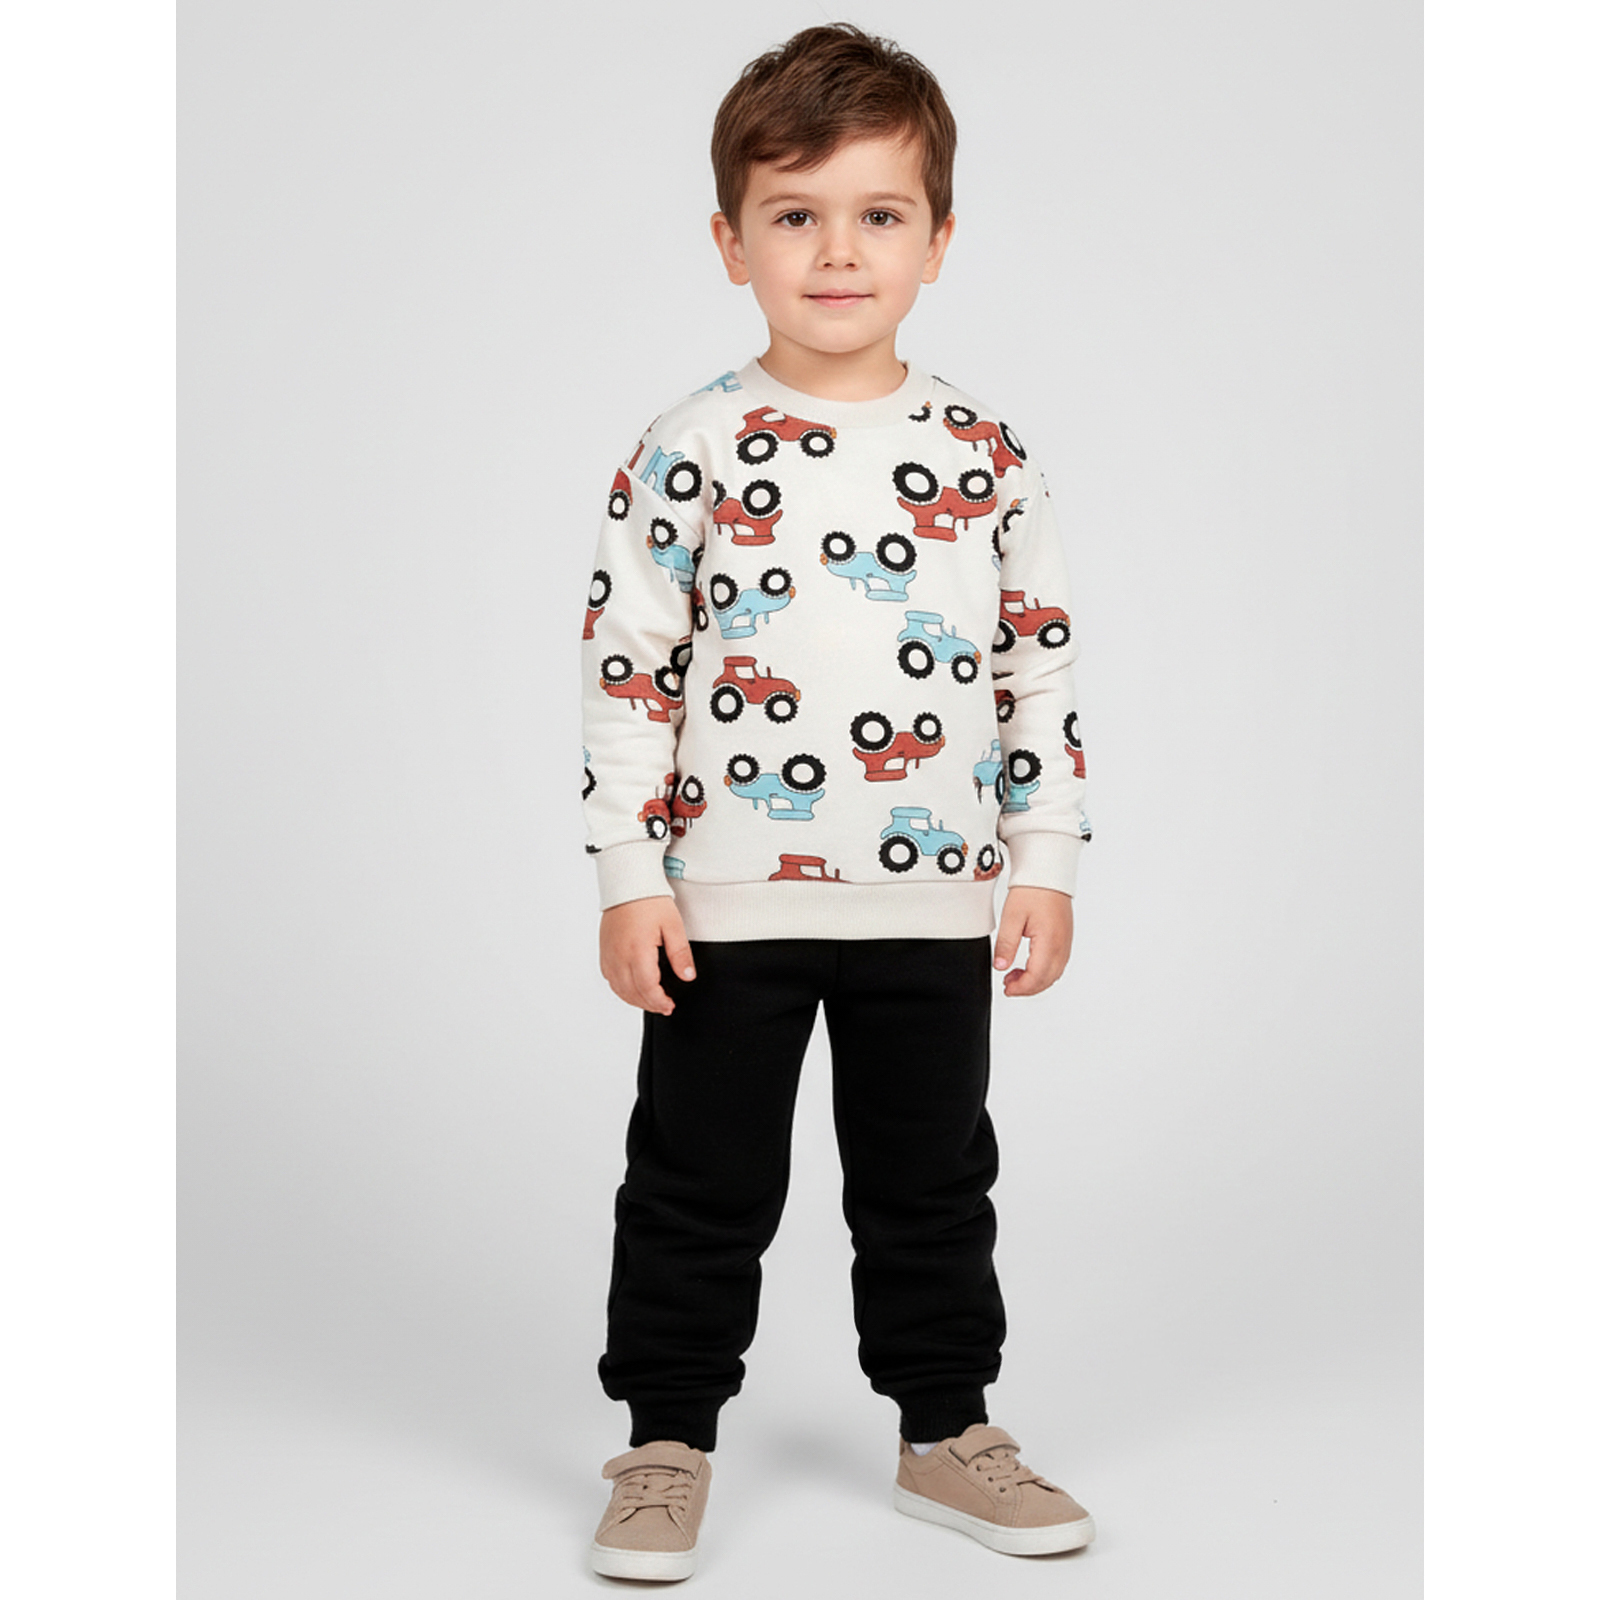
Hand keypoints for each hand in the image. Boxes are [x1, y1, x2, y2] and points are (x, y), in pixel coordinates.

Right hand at [599, 896, 695, 1014]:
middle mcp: (619, 956)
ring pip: (619, 989)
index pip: (647, 988)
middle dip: (649, 1004)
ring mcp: (609, 954)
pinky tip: (633, 988)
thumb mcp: (673, 926)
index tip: (669, 1006)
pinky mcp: (604, 951)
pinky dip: (622, 989)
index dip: (659, 1001)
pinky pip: (610, 978)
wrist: (628, 884)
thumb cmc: (650, 901)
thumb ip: (680, 954)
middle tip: (664, 1007)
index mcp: (638, 951)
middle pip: (632, 992)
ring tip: (651, 1001)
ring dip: (635, 999)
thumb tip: (687, 976)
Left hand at [993, 886, 1073, 996]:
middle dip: (1027, 988)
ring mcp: (1066, 942)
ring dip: (1036, 981)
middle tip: (1008, 985)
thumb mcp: (1011, 917)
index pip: (1037, 976)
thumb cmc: (1031, 891)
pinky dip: (1044, 972)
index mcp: (1049, 942)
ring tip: (1015, 976)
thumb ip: (1006, 944)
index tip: (1006, 988)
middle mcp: (1062, 945)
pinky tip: (1029, 966)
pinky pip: (1057, 964)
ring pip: (1054, 974)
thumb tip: (1000, 966)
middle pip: (1048, 980)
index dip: (1021, 987)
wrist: (1048, 874)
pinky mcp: (1065, 939)